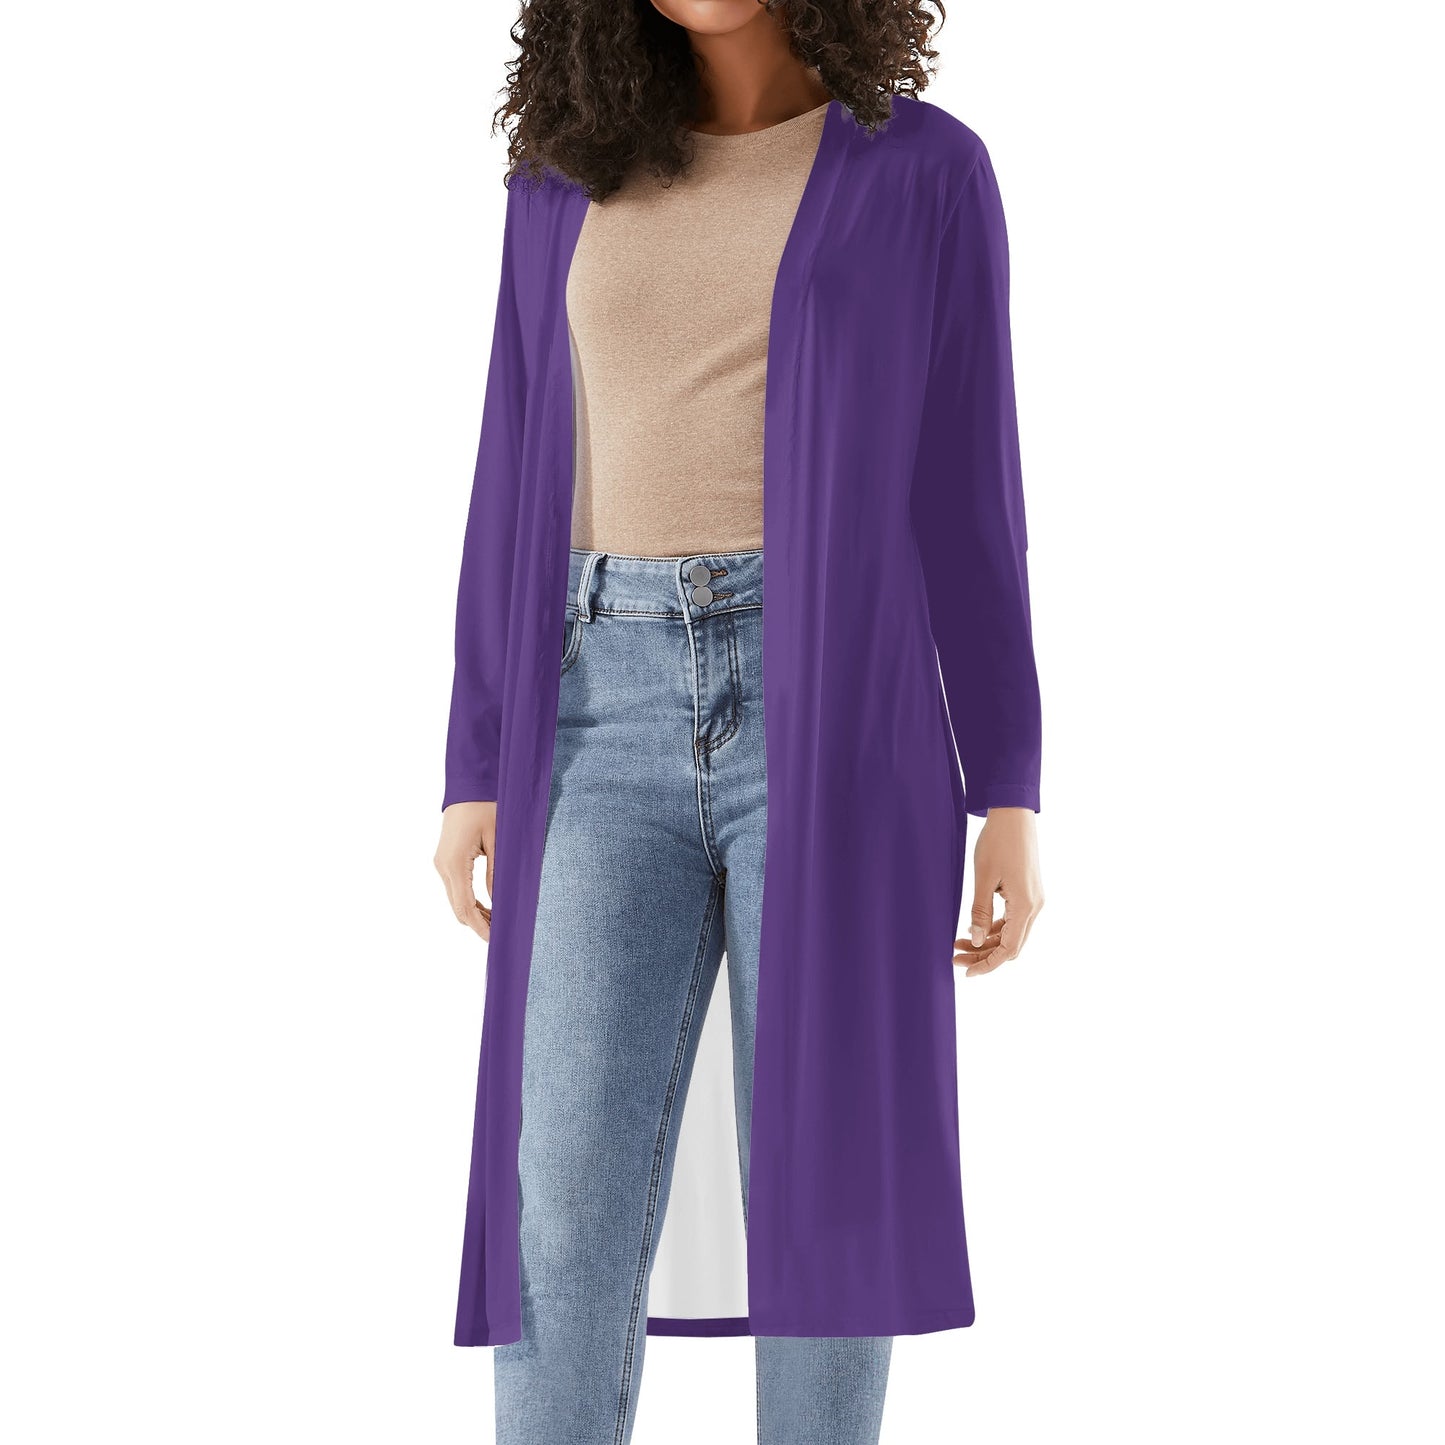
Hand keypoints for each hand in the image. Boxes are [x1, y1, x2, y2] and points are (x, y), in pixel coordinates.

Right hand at [434, 801, 496, 940]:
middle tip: (501, 935)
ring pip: (456, 901)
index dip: (480, 927)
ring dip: (474, 914)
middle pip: (458, 909)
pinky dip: (470, 901)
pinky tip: (487, 907)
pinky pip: (456, 889)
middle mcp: (443, 866)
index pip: (465, 907)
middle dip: (478, 924)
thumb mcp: (498, 840)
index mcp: (454, 863)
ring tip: (498, 922)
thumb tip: (499, 903)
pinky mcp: (445, 860)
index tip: (495, 940)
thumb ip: (497, 873)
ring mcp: (441, 864)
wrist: (468, 786)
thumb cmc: (486, 807)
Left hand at [954, 807, 1042, 976]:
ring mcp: (1034, 899)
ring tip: (958, 943)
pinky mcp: (1029, 892)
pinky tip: (973, 927)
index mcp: (1026, 906)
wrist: (1013, 814)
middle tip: (955, 957)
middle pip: (1011, 945)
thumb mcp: (983, 878)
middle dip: (984, 955)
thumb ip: (980, 912)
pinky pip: (1013, 919)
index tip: (967, 972)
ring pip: (1011, 933)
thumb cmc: (997, 842)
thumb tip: (975, 941)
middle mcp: (1035, 906)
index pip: (1008, 949)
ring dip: (987, 941)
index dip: (988, 964)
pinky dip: (994, 927)